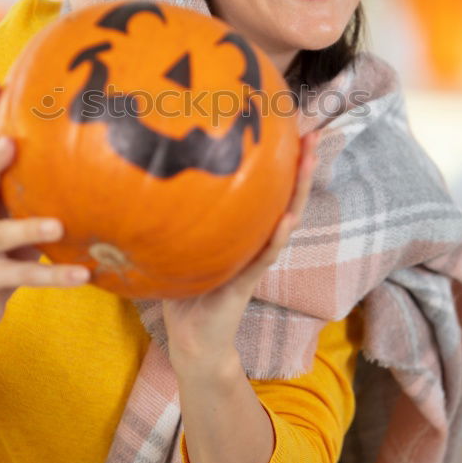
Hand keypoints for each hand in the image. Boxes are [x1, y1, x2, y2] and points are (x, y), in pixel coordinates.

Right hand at [0, 75, 90, 345]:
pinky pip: (24, 278)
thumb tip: (83, 152)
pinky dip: (55, 276)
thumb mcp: (10, 217)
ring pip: (0, 234)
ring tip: (57, 225)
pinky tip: (84, 275)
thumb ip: (33, 189)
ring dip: (28, 228)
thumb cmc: (0, 253)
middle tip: (10, 144)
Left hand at [162, 130, 319, 376]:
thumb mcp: (179, 241)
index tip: (290, 124)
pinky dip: (277, 238)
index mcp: (245, 230)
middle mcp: (257, 241)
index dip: (281, 159)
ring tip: (309, 161)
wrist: (191, 338)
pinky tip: (287, 219)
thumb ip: (175, 211)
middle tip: (312, 133)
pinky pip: (264, 257)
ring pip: (285, 220)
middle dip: (301, 165)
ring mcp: (255, 261)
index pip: (268, 188)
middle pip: (286, 196)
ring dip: (298, 191)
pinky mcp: (246, 283)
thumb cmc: (184, 287)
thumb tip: (149, 168)